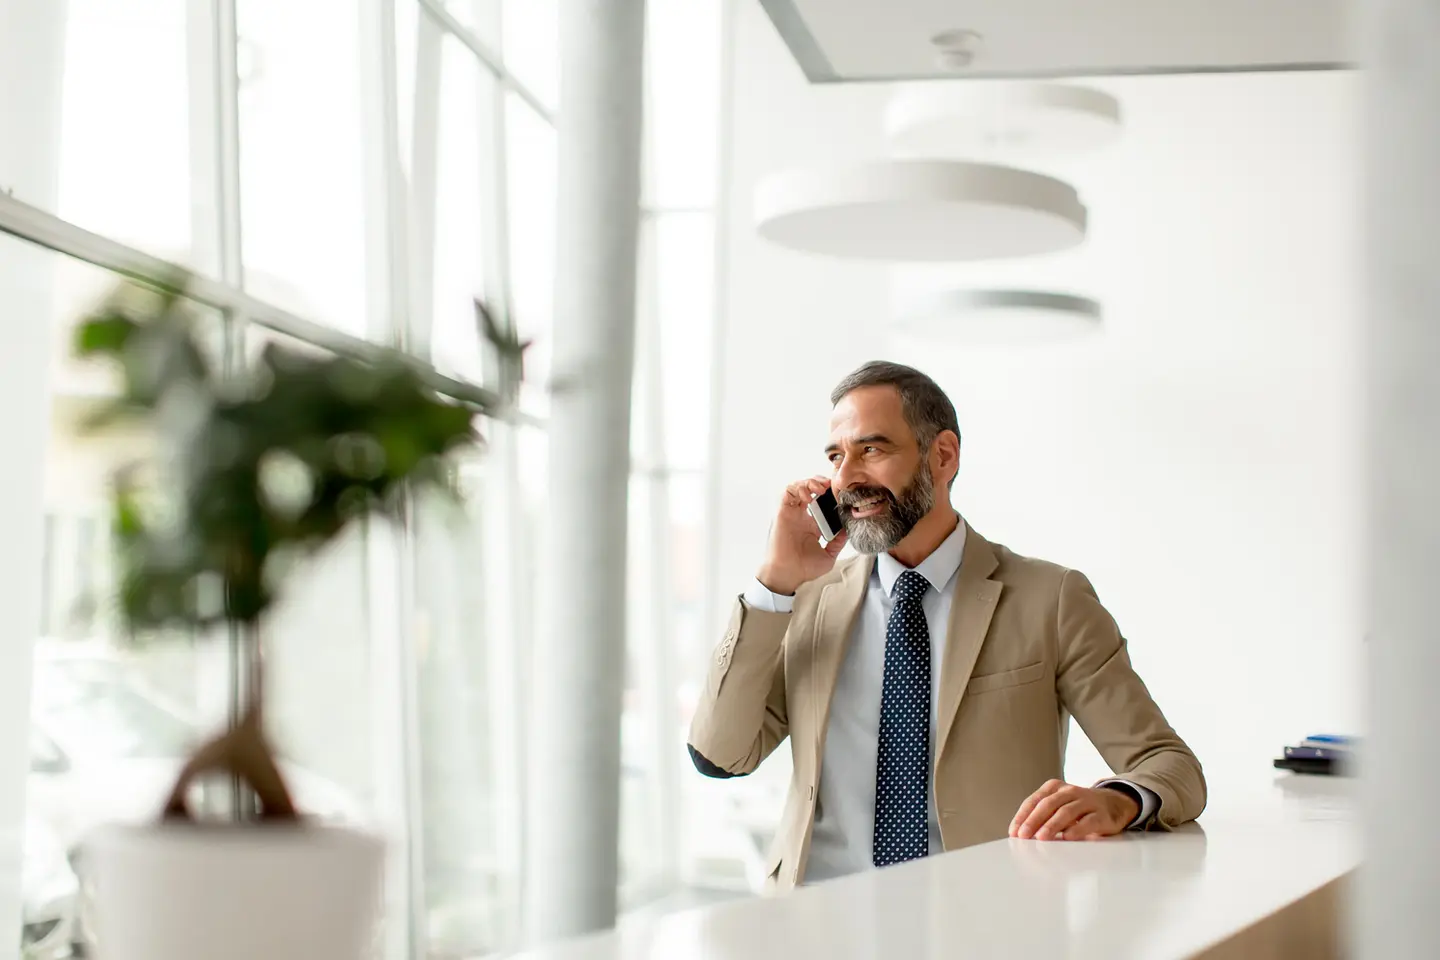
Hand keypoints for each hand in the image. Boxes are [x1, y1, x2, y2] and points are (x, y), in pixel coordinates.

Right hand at [756, 476, 848, 595]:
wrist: (788, 575)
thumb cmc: (804, 568)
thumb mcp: (828, 555)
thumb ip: (838, 542)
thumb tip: (848, 529)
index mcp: (811, 524)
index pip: (821, 501)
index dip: (830, 494)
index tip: (841, 494)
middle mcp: (801, 516)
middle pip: (809, 489)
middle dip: (821, 482)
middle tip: (831, 485)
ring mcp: (791, 513)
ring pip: (798, 487)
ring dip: (810, 482)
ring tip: (821, 488)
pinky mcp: (782, 512)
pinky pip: (787, 493)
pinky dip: (798, 488)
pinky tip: (809, 496)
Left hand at [1008, 780, 1138, 841]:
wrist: (1114, 803)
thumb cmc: (1079, 808)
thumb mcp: (1059, 806)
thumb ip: (1042, 816)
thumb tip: (1021, 833)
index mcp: (1054, 788)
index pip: (1034, 800)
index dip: (1022, 816)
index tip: (1014, 831)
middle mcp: (1069, 791)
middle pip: (1048, 804)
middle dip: (1034, 820)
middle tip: (1024, 835)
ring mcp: (1086, 802)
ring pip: (1066, 812)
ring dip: (1052, 825)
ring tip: (1042, 837)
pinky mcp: (1101, 815)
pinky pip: (1088, 821)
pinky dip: (1077, 829)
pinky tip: (1068, 837)